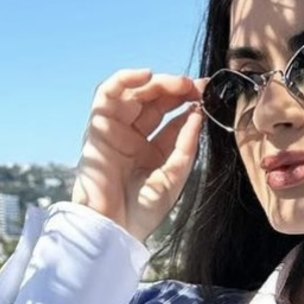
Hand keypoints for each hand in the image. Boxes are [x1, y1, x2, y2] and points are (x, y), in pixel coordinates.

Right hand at [72, 69, 204, 242]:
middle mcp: (133, 137)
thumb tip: (196, 114)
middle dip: (176, 89)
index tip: (206, 93)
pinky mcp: (97, 128)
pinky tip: (145, 75)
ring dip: (156, 83)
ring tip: (178, 84)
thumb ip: (185, 144)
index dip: (188, 102)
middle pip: (154, 101)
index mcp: (152, 149)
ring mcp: (115, 131)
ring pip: (134, 94)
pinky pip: (107, 95)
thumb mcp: (174, 174)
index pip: (171, 117)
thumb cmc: (143, 210)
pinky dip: (124, 80)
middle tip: (196, 87)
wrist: (114, 227)